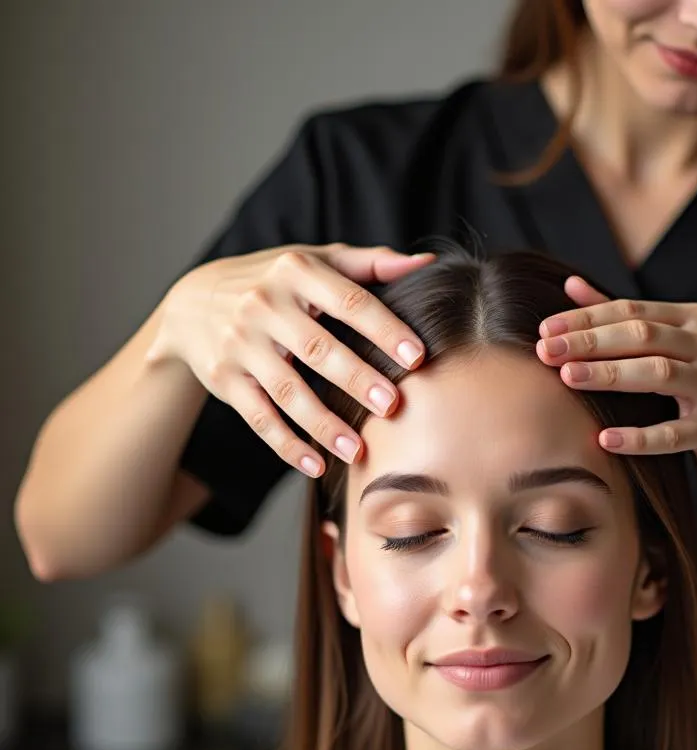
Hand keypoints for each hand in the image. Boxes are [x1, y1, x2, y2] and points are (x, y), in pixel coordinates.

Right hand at [147, 243, 435, 474]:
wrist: (191, 302)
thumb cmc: (274, 281)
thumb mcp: (314, 261)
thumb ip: (370, 263)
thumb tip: (427, 262)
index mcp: (296, 273)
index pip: (348, 301)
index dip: (384, 329)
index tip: (418, 357)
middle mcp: (264, 306)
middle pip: (318, 349)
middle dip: (357, 379)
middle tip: (393, 406)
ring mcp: (242, 344)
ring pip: (288, 391)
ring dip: (324, 424)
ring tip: (359, 451)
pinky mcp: (226, 379)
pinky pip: (259, 417)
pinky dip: (286, 445)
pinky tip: (316, 465)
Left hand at [535, 276, 696, 505]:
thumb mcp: (666, 351)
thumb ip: (621, 319)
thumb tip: (570, 283)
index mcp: (693, 321)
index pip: (631, 311)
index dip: (585, 318)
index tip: (543, 329)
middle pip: (643, 335)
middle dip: (589, 340)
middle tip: (545, 350)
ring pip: (659, 373)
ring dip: (609, 374)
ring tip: (566, 378)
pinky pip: (673, 433)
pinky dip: (638, 438)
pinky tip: (604, 438)